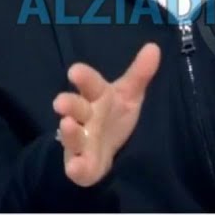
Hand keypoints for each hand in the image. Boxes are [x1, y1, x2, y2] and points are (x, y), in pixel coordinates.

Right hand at [52, 42, 160, 186]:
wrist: (102, 150)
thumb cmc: (113, 115)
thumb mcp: (129, 94)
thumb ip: (140, 74)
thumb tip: (154, 47)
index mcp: (97, 97)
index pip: (91, 84)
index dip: (83, 77)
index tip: (75, 71)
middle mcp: (85, 117)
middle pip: (76, 108)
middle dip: (69, 104)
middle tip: (60, 102)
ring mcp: (81, 141)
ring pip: (73, 136)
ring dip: (70, 132)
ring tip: (67, 124)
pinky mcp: (81, 165)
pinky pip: (77, 167)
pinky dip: (75, 167)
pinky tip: (74, 167)